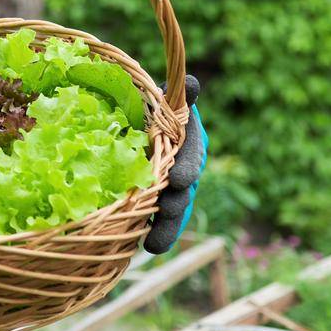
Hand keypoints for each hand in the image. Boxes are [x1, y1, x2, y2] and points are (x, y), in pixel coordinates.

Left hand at [143, 73, 206, 254]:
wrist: (138, 119)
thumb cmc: (153, 104)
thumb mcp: (165, 96)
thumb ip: (180, 93)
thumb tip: (192, 83)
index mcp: (190, 143)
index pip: (191, 155)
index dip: (187, 167)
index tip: (181, 179)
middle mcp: (184, 168)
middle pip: (185, 190)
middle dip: (178, 204)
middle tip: (169, 212)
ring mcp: (169, 187)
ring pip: (172, 210)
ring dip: (166, 227)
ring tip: (154, 245)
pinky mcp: (152, 198)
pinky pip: (154, 217)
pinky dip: (151, 232)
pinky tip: (141, 247)